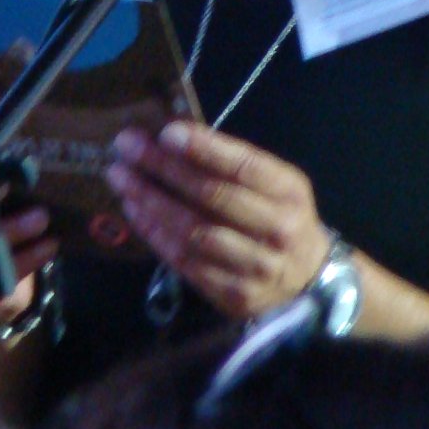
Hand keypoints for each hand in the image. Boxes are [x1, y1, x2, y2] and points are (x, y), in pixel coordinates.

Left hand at [105, 121, 332, 319]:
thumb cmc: (279, 216)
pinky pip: (186, 262)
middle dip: (164, 169)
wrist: (307, 278)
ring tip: (122, 179)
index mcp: (289, 192)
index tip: (165, 132)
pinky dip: (155, 236)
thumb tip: (173, 136)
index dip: (204, 149)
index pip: (244, 166)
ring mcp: (256, 267)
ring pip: (194, 232)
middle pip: (212, 197)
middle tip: (126, 148)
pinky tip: (134, 213)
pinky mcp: (233, 295)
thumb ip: (234, 163)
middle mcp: (277, 230)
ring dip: (151, 203)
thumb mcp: (275, 183)